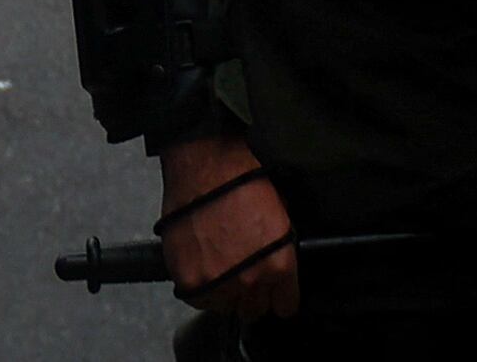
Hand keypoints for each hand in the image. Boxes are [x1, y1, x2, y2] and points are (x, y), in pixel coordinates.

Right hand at [153, 127, 298, 319]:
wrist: (205, 167)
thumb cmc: (243, 182)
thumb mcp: (280, 217)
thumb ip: (279, 254)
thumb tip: (277, 270)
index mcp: (280, 264)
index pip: (285, 305)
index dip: (279, 295)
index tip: (272, 290)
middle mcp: (252, 280)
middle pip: (254, 310)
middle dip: (251, 294)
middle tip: (241, 272)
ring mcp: (220, 284)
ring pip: (226, 308)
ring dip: (224, 292)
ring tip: (219, 265)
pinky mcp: (190, 282)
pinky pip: (200, 301)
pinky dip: (200, 288)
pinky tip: (202, 265)